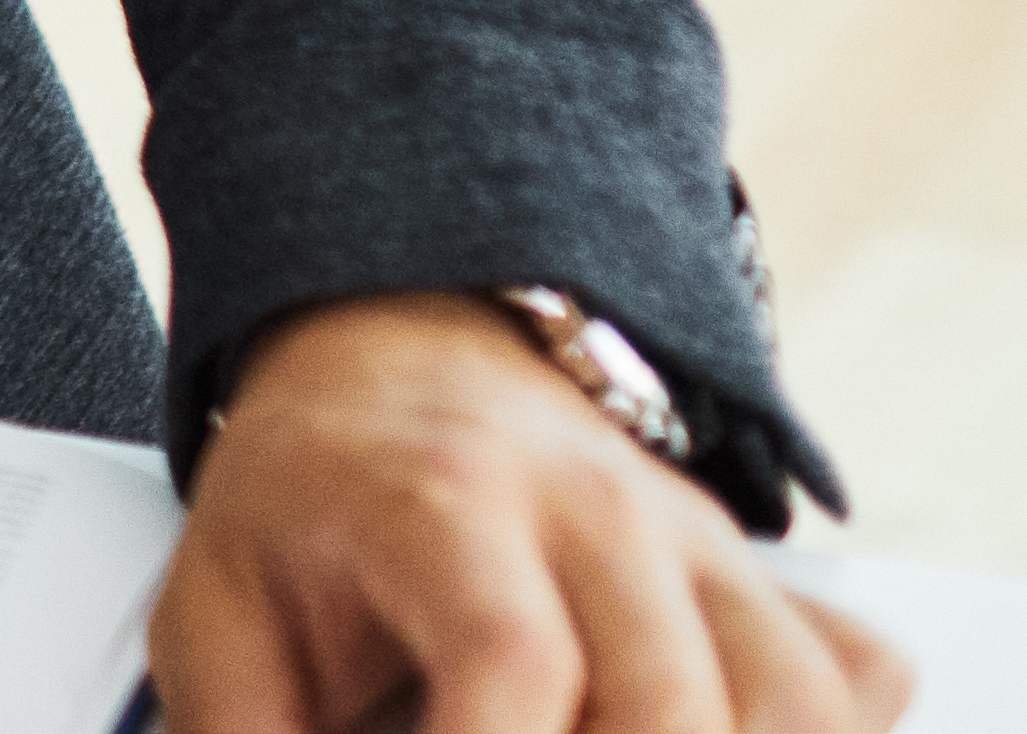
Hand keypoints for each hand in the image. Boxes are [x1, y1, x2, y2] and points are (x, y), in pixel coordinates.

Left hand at [157, 294, 909, 731]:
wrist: (394, 355)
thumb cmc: (302, 506)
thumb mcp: (219, 608)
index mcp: (436, 501)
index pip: (512, 658)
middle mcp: (589, 507)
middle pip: (670, 704)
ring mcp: (692, 540)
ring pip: (783, 702)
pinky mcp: (757, 580)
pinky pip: (836, 686)